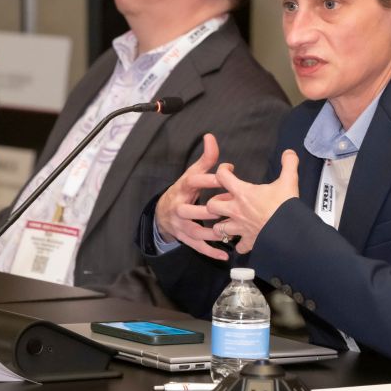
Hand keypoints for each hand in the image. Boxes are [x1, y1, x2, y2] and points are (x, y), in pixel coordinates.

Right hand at [154, 134, 229, 260]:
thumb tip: (211, 137)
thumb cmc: (183, 191)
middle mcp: (178, 207)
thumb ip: (205, 159)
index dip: (208, 179)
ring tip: (229, 233)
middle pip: (190, 210)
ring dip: (211, 233)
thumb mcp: (191, 174)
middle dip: (208, 210)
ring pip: (194, 231)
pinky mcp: (184, 238)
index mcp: (182, 188)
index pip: (193, 181)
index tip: (226, 174)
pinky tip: (225, 254)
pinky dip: (211, 251)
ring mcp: (180, 224)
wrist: (162, 214)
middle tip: (227, 209)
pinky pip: (197, 246)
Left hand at [206, 149, 299, 253]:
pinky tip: (243, 241)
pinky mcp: (248, 241)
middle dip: (215, 202)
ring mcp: (240, 227)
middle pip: (212, 205)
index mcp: (243, 193)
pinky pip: (238, 246)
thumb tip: (289, 153)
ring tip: (228, 221)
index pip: (222, 176)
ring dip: (222, 225)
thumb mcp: (289, 181)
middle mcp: (236, 210)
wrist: (290, 231)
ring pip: (219, 228)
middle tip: (225, 199)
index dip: (222, 170)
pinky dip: (239, 244)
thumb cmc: (285, 207)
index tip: (228, 170)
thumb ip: (288, 164)